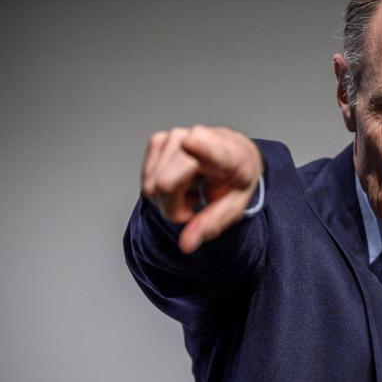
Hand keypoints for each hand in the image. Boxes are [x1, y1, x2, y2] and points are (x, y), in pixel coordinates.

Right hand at [141, 125, 262, 252]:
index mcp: (228, 155)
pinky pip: (146, 182)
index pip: (211, 150)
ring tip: (191, 190)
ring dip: (168, 199)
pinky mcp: (159, 140)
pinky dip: (160, 190)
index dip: (200, 148)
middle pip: (164, 185)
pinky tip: (180, 182)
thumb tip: (186, 244)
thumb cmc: (235, 178)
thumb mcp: (234, 205)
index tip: (190, 143)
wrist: (234, 154)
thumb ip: (210, 223)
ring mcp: (175, 136)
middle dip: (174, 207)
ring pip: (152, 186)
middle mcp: (198, 138)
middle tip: (196, 202)